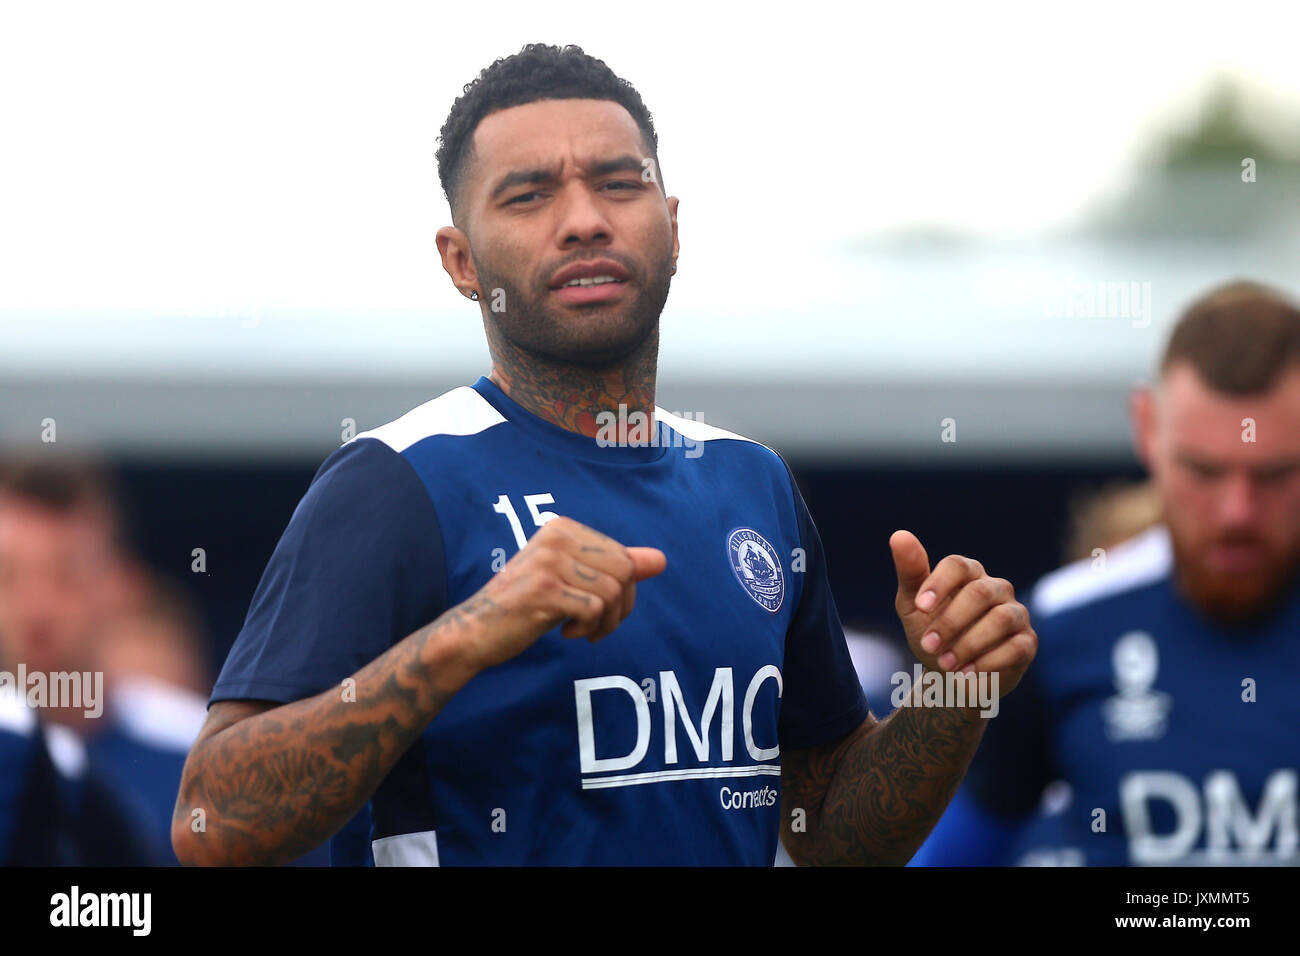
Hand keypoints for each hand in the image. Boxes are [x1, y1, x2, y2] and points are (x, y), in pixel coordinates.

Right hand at [465, 516, 666, 670]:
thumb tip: (660, 560)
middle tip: (597, 625)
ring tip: (584, 630)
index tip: (600, 609)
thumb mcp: (572, 580)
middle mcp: (556, 537)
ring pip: (612, 592)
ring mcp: (550, 562)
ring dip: (606, 622)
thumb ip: (613, 567)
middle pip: (624, 570)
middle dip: (621, 607)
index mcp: (562, 528)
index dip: (624, 590)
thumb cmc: (525, 605)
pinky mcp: (545, 590)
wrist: (476, 630)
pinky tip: (568, 634)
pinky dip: (590, 629)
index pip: (622, 555)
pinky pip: (596, 610)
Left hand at [889, 529, 1035, 697]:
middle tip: (929, 646)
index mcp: (969, 574)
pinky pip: (1017, 646)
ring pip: (1001, 619)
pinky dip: (989, 661)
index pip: (959, 566)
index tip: (920, 607)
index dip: (939, 583)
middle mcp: (996, 589)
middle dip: (950, 622)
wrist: (948, 676)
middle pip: (979, 594)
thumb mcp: (913, 606)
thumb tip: (899, 535)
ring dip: (969, 644)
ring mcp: (1016, 614)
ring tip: (945, 664)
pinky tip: (967, 673)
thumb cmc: (930, 632)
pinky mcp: (1027, 642)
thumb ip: (910, 572)